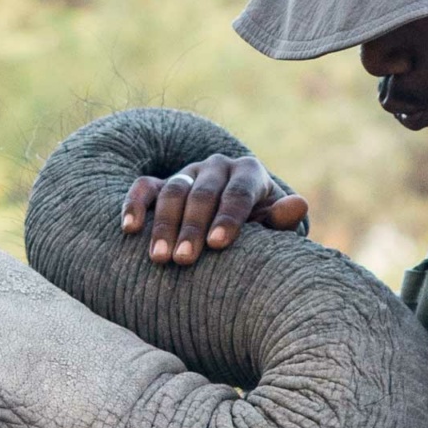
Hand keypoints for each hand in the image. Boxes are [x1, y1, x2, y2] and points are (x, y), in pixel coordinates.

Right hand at [120, 154, 309, 265]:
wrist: (234, 221)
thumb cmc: (259, 229)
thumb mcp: (273, 225)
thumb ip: (281, 219)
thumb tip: (297, 205)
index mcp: (249, 172)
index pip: (238, 192)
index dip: (228, 218)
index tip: (217, 245)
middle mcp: (217, 167)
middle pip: (202, 193)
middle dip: (192, 228)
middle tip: (184, 261)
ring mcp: (187, 172)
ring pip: (172, 191)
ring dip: (163, 225)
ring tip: (159, 258)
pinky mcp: (161, 182)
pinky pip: (144, 188)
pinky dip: (135, 206)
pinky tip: (130, 229)